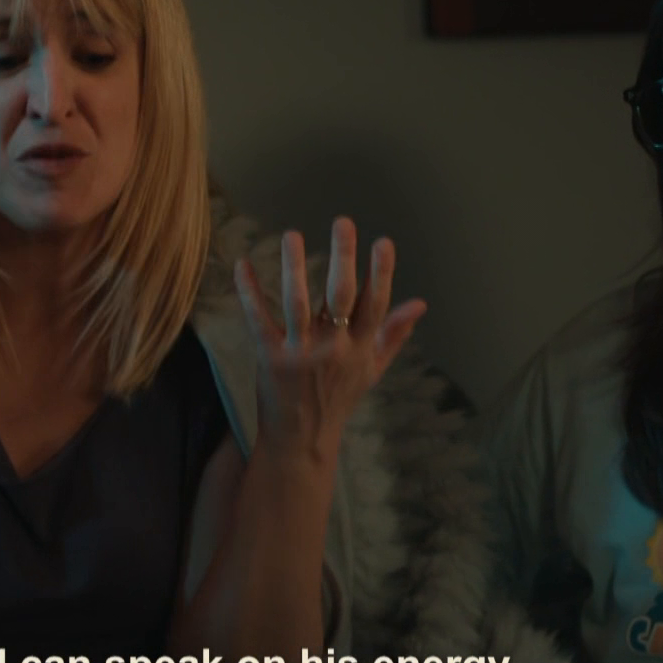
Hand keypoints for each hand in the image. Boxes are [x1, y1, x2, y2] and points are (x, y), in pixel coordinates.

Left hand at [233, 217, 426, 469]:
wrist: (302, 439)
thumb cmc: (338, 399)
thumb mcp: (372, 369)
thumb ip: (394, 334)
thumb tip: (420, 303)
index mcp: (360, 348)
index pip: (375, 305)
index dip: (381, 273)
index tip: (384, 242)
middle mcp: (333, 348)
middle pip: (340, 296)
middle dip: (344, 258)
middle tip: (343, 223)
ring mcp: (300, 352)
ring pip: (298, 303)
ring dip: (295, 268)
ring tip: (292, 236)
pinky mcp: (270, 357)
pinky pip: (259, 320)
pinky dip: (249, 292)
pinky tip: (242, 264)